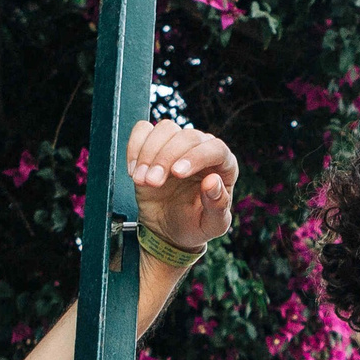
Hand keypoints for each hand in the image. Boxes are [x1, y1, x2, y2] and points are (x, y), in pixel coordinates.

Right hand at [127, 120, 238, 250]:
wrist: (169, 230)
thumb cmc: (195, 226)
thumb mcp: (212, 225)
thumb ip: (217, 206)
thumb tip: (212, 181)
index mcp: (224, 166)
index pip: (216, 148)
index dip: (196, 157)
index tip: (177, 173)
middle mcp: (202, 150)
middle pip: (187, 136)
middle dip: (166, 157)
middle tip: (153, 182)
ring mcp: (178, 146)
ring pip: (165, 129)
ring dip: (149, 153)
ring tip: (142, 180)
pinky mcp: (154, 146)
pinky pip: (143, 131)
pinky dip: (135, 147)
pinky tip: (134, 171)